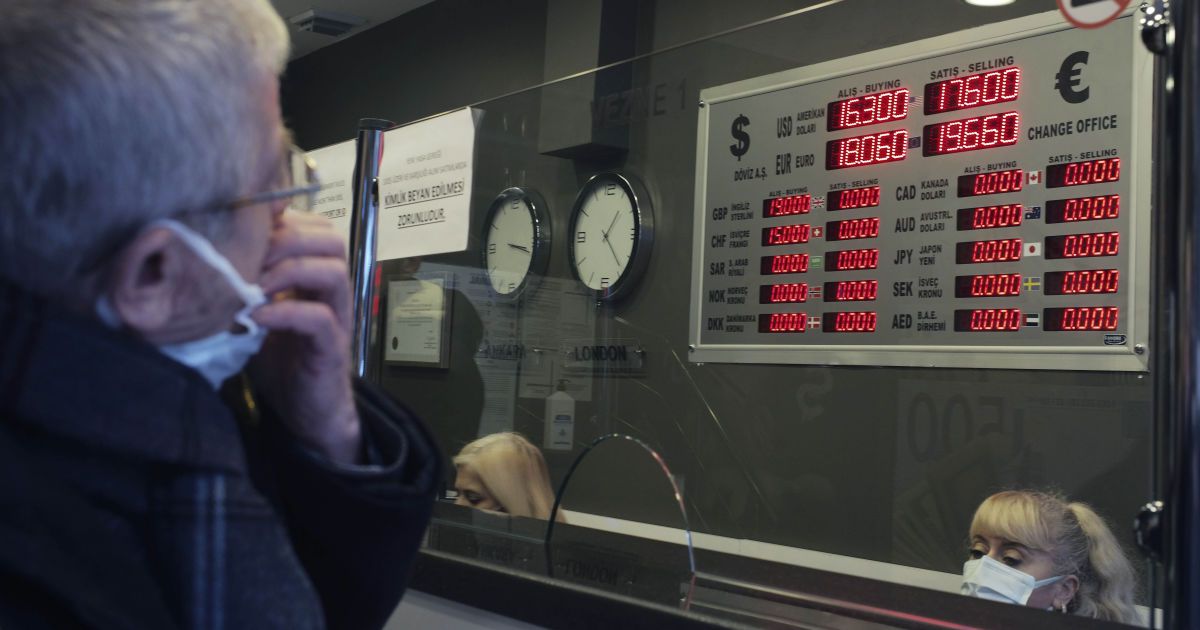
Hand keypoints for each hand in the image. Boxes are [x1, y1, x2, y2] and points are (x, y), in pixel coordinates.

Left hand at [249, 210, 361, 464]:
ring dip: (289, 269)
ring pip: (332, 271)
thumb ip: (245, 279)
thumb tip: (203, 247)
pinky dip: (286, 312)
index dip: (282, 216)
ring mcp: (336, 316)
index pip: (313, 225)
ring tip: (254, 284)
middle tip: (248, 255)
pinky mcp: (332, 347)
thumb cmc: (279, 358)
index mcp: (314, 274)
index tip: (243, 222)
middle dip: (285, 238)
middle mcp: (331, 290)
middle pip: (329, 239)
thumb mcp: (258, 308)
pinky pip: (319, 318)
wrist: (305, 412)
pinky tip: (256, 318)